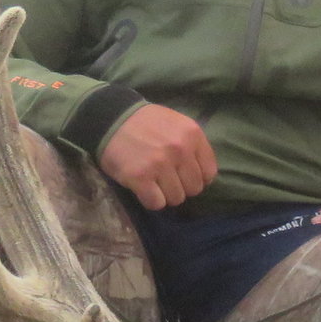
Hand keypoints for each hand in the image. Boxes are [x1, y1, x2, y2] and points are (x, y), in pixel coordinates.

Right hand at [99, 104, 217, 210]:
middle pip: (194, 189)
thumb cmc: (146, 123)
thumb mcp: (177, 124)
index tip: (183, 175)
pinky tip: (143, 187)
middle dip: (181, 187)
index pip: (209, 173)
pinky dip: (150, 200)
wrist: (111, 117)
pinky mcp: (139, 177)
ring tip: (153, 181)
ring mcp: (160, 164)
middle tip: (165, 179)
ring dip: (165, 195)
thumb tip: (205, 177)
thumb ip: (193, 146)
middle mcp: (180, 150)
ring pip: (176, 198)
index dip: (197, 178)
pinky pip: (156, 203)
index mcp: (193, 135)